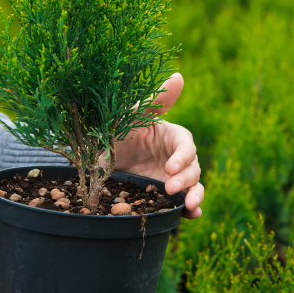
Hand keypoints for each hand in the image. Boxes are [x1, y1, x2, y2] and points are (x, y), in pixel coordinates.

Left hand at [111, 73, 202, 218]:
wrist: (98, 159)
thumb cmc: (118, 131)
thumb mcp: (132, 115)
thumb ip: (156, 100)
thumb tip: (179, 76)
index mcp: (173, 137)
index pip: (187, 146)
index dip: (182, 157)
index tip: (169, 167)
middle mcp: (178, 159)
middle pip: (193, 169)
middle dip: (186, 180)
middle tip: (170, 189)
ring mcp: (173, 180)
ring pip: (194, 187)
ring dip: (195, 196)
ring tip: (190, 206)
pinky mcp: (166, 197)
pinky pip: (181, 205)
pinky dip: (189, 211)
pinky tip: (191, 216)